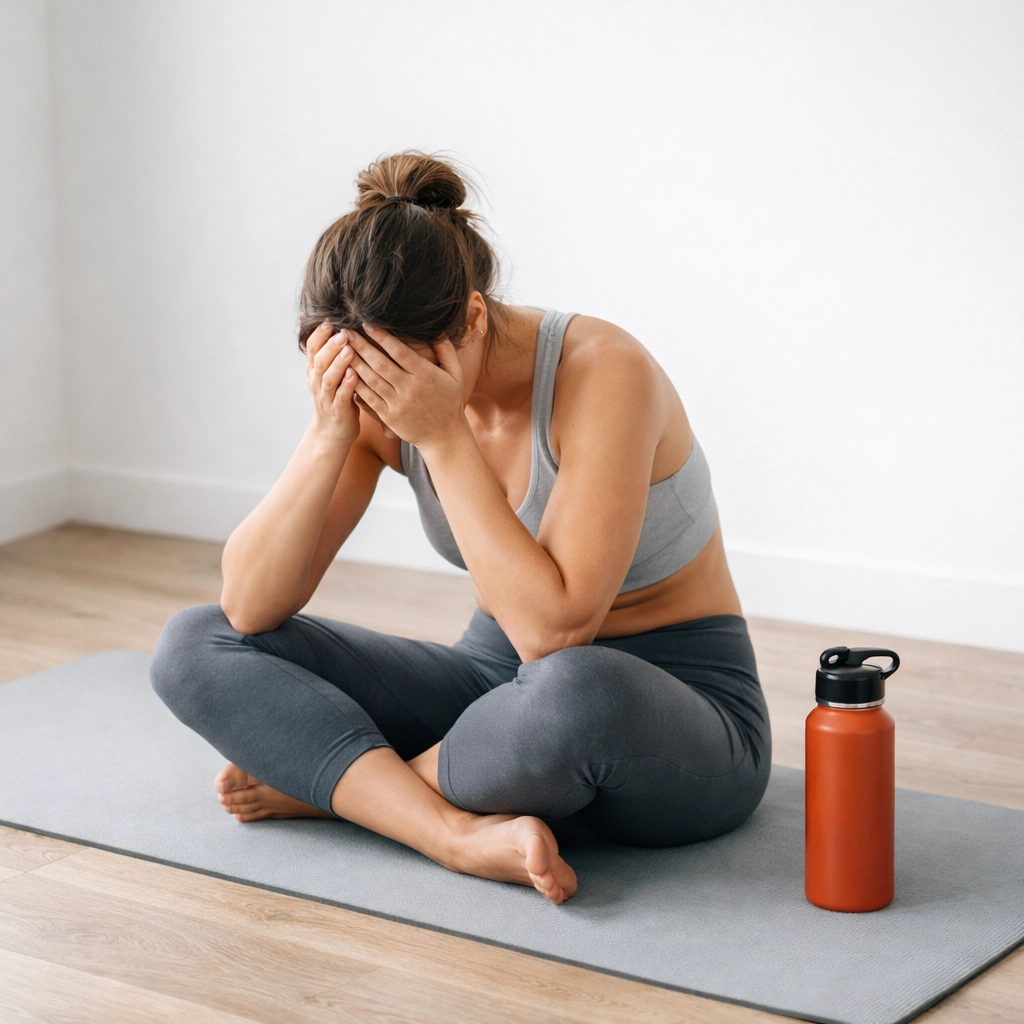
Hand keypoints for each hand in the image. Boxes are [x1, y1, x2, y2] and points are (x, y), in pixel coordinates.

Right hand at [304, 321, 359, 444]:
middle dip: (330, 346)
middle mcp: (317, 382)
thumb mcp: (329, 373)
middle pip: (319, 361)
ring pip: (329, 378)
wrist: (333, 432)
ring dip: (338, 364)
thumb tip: (334, 324)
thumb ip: (331, 352)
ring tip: (349, 350)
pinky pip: (341, 397)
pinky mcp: (338, 411)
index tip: (330, 319)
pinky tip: (354, 375)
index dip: (319, 334)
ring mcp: (326, 397)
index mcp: (314, 370)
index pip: (312, 348)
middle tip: (343, 333)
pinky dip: (347, 385)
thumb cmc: (336, 396)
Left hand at [348, 324, 466, 449]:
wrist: (444, 437)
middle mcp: (410, 389)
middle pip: (380, 363)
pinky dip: (356, 384)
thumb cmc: (450, 402)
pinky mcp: (389, 417)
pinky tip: (345, 372)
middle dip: (361, 346)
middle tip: (345, 331)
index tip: (366, 323)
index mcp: (425, 375)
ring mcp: (397, 404)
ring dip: (354, 362)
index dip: (382, 337)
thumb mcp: (456, 374)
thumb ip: (446, 351)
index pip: (399, 352)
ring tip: (340, 348)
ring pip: (371, 380)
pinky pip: (368, 398)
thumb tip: (438, 329)